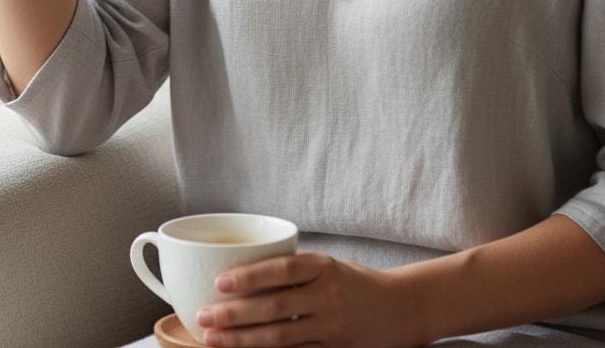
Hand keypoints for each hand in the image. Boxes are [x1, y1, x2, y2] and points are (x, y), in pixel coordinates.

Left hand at [196, 249, 419, 347]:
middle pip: (275, 306)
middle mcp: (328, 297)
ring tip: (213, 338)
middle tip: (204, 315)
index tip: (219, 281)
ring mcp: (333, 328)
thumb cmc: (354, 281)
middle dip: (234, 313)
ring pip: (281, 338)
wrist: (401, 309)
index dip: (249, 275)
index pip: (282, 269)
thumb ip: (292, 268)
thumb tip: (243, 268)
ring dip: (242, 340)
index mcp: (324, 267)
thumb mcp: (327, 264)